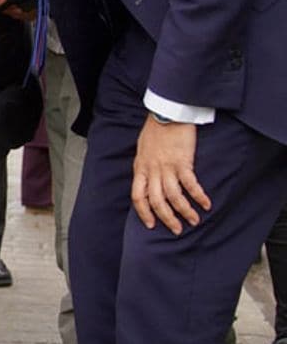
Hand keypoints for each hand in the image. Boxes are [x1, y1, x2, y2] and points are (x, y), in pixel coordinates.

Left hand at [131, 117, 210, 234]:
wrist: (166, 113)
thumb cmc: (155, 130)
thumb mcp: (142, 150)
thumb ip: (145, 166)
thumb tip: (147, 179)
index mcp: (140, 169)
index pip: (138, 197)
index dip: (144, 213)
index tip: (151, 225)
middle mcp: (152, 171)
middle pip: (156, 201)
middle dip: (166, 218)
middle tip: (176, 230)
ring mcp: (167, 167)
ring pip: (173, 196)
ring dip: (184, 211)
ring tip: (193, 221)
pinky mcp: (183, 162)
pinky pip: (190, 184)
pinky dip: (198, 196)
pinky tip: (205, 204)